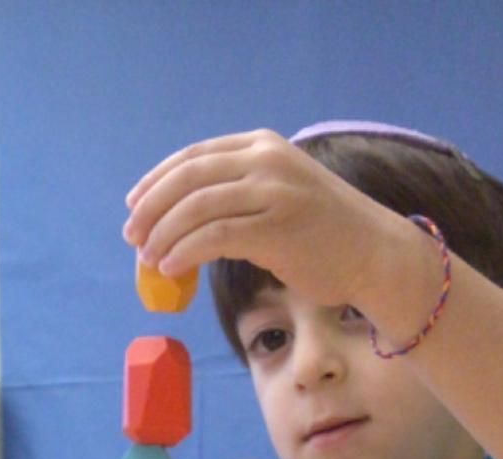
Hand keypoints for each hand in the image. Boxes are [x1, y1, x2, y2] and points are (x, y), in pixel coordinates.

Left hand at [123, 130, 383, 307]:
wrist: (371, 252)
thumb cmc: (323, 232)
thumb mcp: (278, 192)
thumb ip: (238, 192)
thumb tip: (182, 217)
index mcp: (262, 145)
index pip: (195, 156)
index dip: (156, 180)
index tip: (134, 204)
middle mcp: (266, 161)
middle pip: (189, 177)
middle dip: (152, 207)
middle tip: (131, 235)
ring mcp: (272, 193)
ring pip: (197, 207)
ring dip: (163, 234)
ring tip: (148, 258)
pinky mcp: (275, 229)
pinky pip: (214, 237)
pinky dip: (184, 253)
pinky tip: (170, 268)